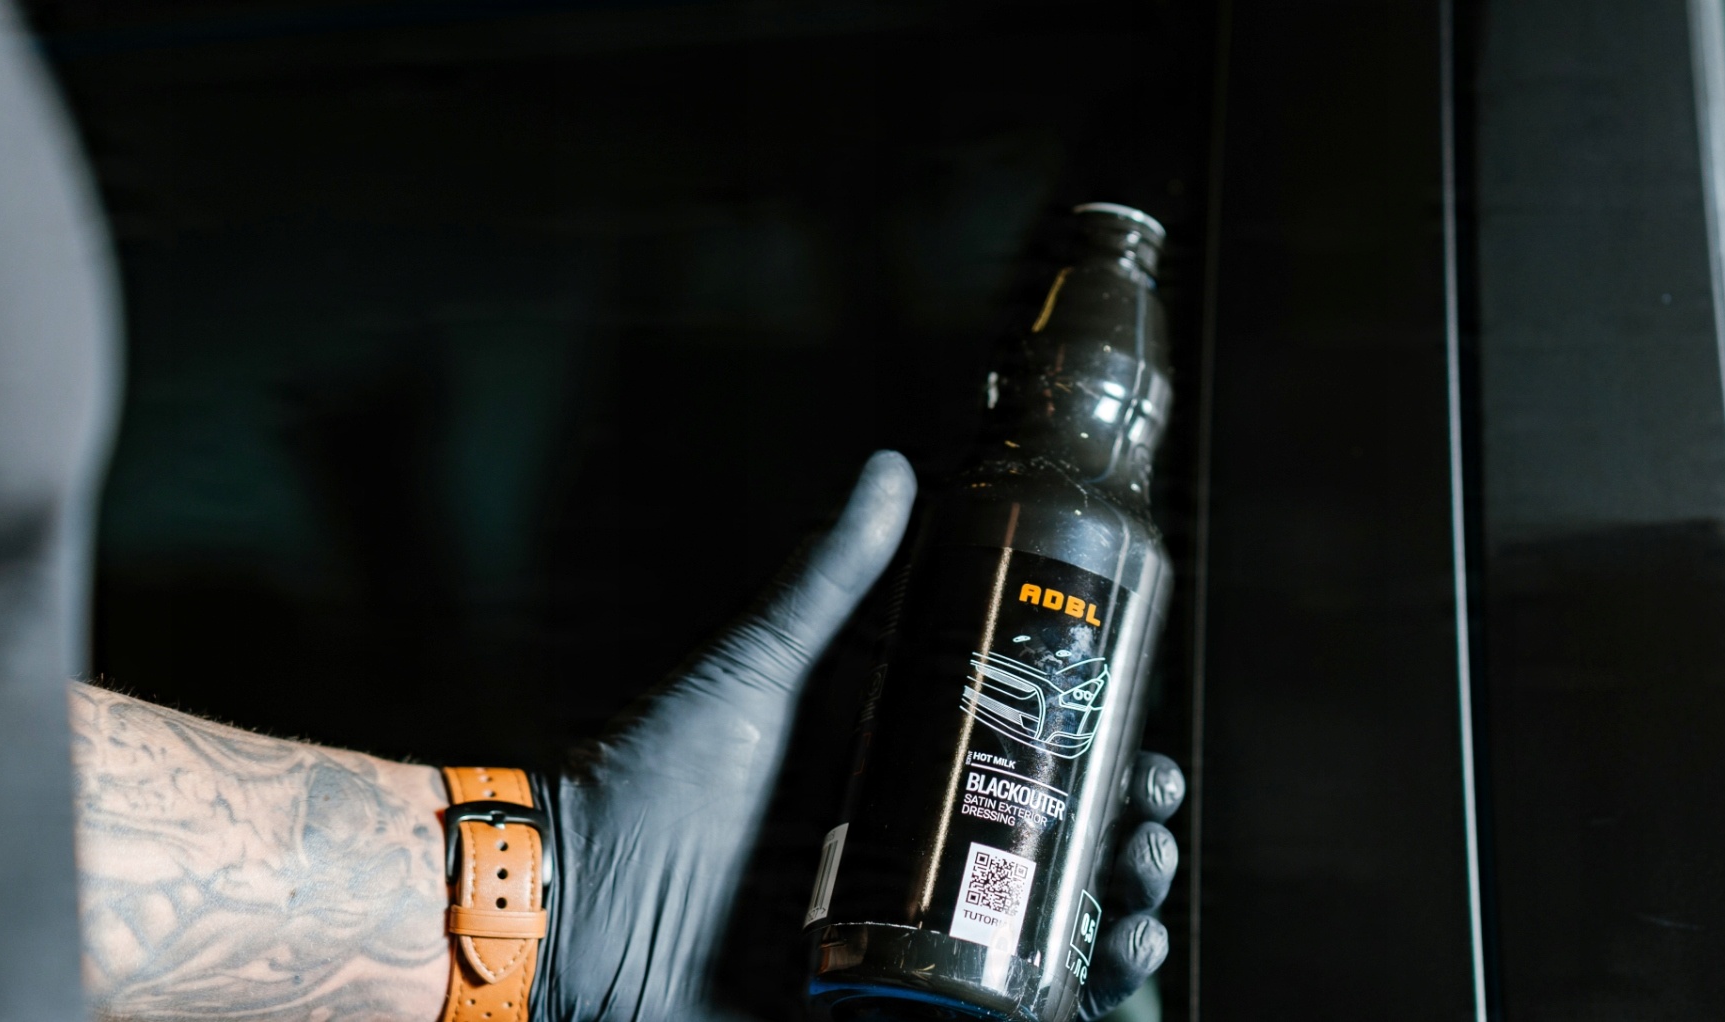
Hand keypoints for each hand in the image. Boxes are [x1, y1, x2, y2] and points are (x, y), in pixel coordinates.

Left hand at [66, 449, 1171, 1021]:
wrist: (571, 907)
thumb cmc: (655, 788)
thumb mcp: (758, 678)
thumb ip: (829, 586)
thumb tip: (894, 472)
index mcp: (900, 793)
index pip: (1039, 784)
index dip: (1110, 778)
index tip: (1153, 766)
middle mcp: (910, 875)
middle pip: (1057, 872)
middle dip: (1128, 862)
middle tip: (1151, 845)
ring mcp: (895, 956)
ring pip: (1037, 955)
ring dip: (1111, 943)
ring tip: (1134, 926)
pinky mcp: (868, 1018)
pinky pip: (978, 1021)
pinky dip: (1045, 1010)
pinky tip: (1089, 992)